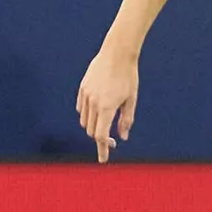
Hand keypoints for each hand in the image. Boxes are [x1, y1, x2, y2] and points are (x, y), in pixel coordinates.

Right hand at [76, 44, 138, 162]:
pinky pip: (81, 108)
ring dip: (93, 127)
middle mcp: (94, 103)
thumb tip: (122, 137)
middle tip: (111, 140)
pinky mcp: (82, 88)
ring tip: (105, 123)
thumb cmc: (128, 76)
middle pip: (92, 131)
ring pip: (84, 121)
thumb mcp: (131, 99)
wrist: (117, 52)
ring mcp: (86, 95)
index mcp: (107, 107)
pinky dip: (87, 115)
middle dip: (100, 138)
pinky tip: (96, 113)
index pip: (101, 136)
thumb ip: (126, 119)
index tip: (104, 158)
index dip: (103, 149)